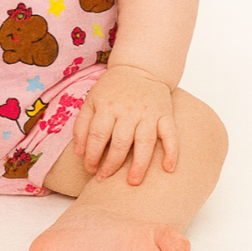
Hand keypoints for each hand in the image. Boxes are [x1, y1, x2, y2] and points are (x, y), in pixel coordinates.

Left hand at [72, 65, 177, 184]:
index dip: (92, 155)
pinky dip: (171, 152)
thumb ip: (82, 124)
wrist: (140, 68)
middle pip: (120, 142)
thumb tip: (79, 153)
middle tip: (105, 179)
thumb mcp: (92, 100)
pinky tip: (168, 168)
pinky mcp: (165, 115)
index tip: (90, 169)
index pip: (97, 135)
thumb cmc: (113, 88)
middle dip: (111, 164)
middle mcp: (128, 111)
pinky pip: (170, 135)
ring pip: (144, 142)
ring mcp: (148, 113)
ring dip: (139, 165)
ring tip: (133, 182)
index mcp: (107, 106)